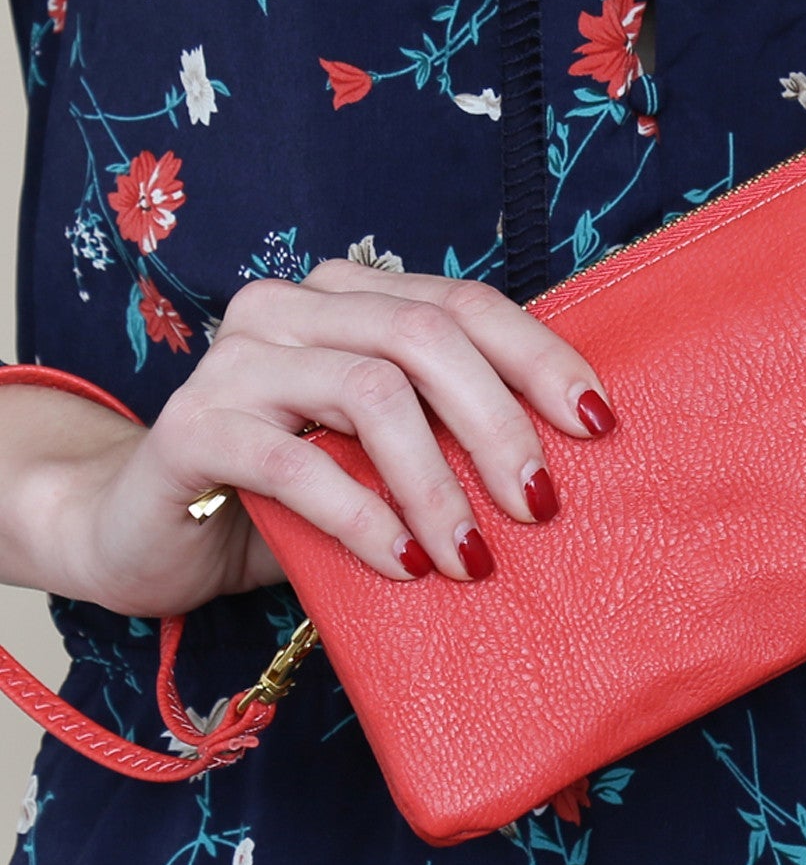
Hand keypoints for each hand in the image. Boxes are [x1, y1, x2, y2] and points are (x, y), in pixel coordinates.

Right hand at [25, 262, 615, 616]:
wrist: (148, 534)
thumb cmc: (285, 498)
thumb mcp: (378, 456)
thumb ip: (444, 430)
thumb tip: (568, 461)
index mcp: (346, 298)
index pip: (462, 303)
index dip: (538, 357)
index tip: (597, 424)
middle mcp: (289, 308)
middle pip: (424, 336)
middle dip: (498, 423)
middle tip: (540, 505)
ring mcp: (235, 360)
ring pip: (369, 391)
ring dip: (437, 484)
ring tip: (472, 557)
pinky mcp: (192, 428)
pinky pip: (293, 463)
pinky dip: (362, 517)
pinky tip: (402, 565)